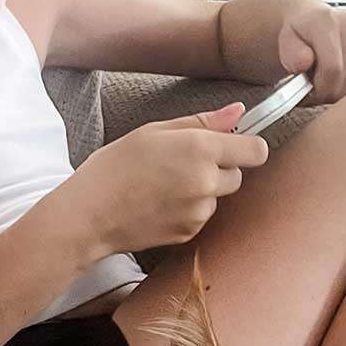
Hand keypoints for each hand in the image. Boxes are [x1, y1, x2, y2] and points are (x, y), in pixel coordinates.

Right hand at [66, 102, 269, 258]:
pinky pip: (201, 217)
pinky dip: (188, 211)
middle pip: (237, 175)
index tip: (234, 145)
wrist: (89, 215)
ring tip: (164, 186)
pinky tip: (159, 204)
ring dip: (202, 191)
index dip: (248, 146)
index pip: (256, 151)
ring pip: (217, 197)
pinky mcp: (189, 233)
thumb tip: (238, 112)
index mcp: (200, 149)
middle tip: (182, 164)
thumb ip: (201, 122)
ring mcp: (199, 211)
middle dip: (219, 169)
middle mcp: (206, 182)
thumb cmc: (113, 168)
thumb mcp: (153, 131)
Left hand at [277, 0, 345, 105]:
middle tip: (313, 86)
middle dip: (325, 92)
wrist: (317, 21)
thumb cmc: (300, 34)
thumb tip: (304, 63)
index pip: (332, 69)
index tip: (308, 91)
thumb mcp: (287, 39)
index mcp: (329, 23)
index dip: (319, 89)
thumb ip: (292, 52)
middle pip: (343, 83)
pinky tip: (338, 78)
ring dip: (337, 92)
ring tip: (324, 78)